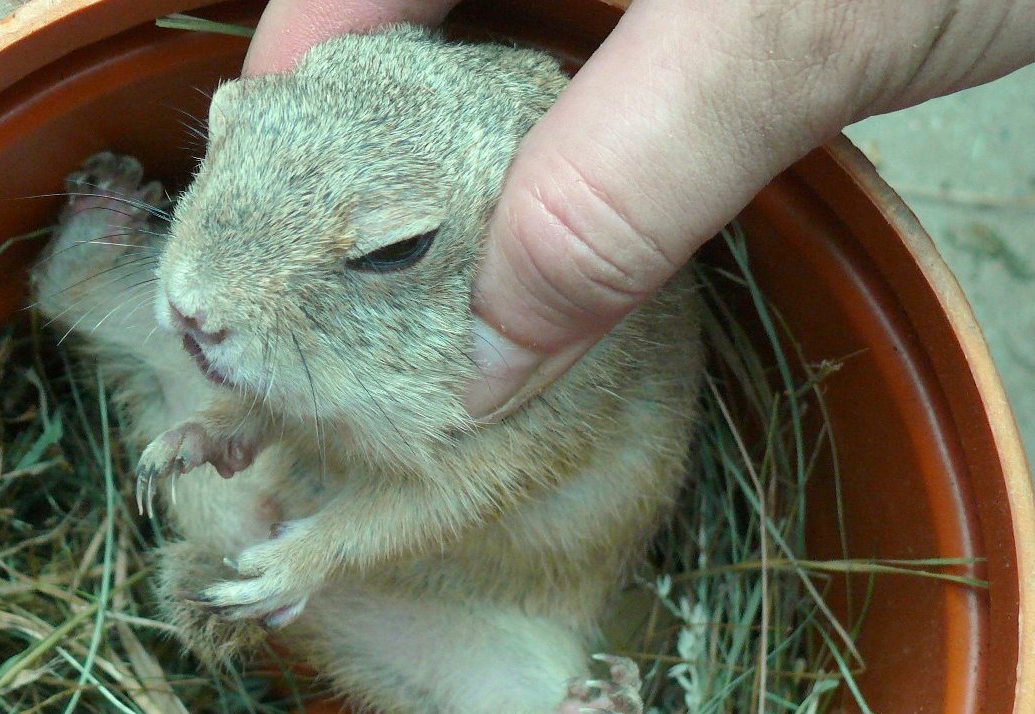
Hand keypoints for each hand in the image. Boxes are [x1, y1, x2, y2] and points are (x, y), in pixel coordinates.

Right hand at [245, 0, 1034, 419]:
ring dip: (470, 213)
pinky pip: (590, 121)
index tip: (260, 274)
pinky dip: (565, 202)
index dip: (281, 132)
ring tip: (438, 339)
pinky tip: (559, 281)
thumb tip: (483, 359)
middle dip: (368, 192)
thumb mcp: (775, 35)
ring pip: (495, 95)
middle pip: (402, 55)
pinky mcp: (692, 28)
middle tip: (347, 342)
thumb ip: (618, 184)